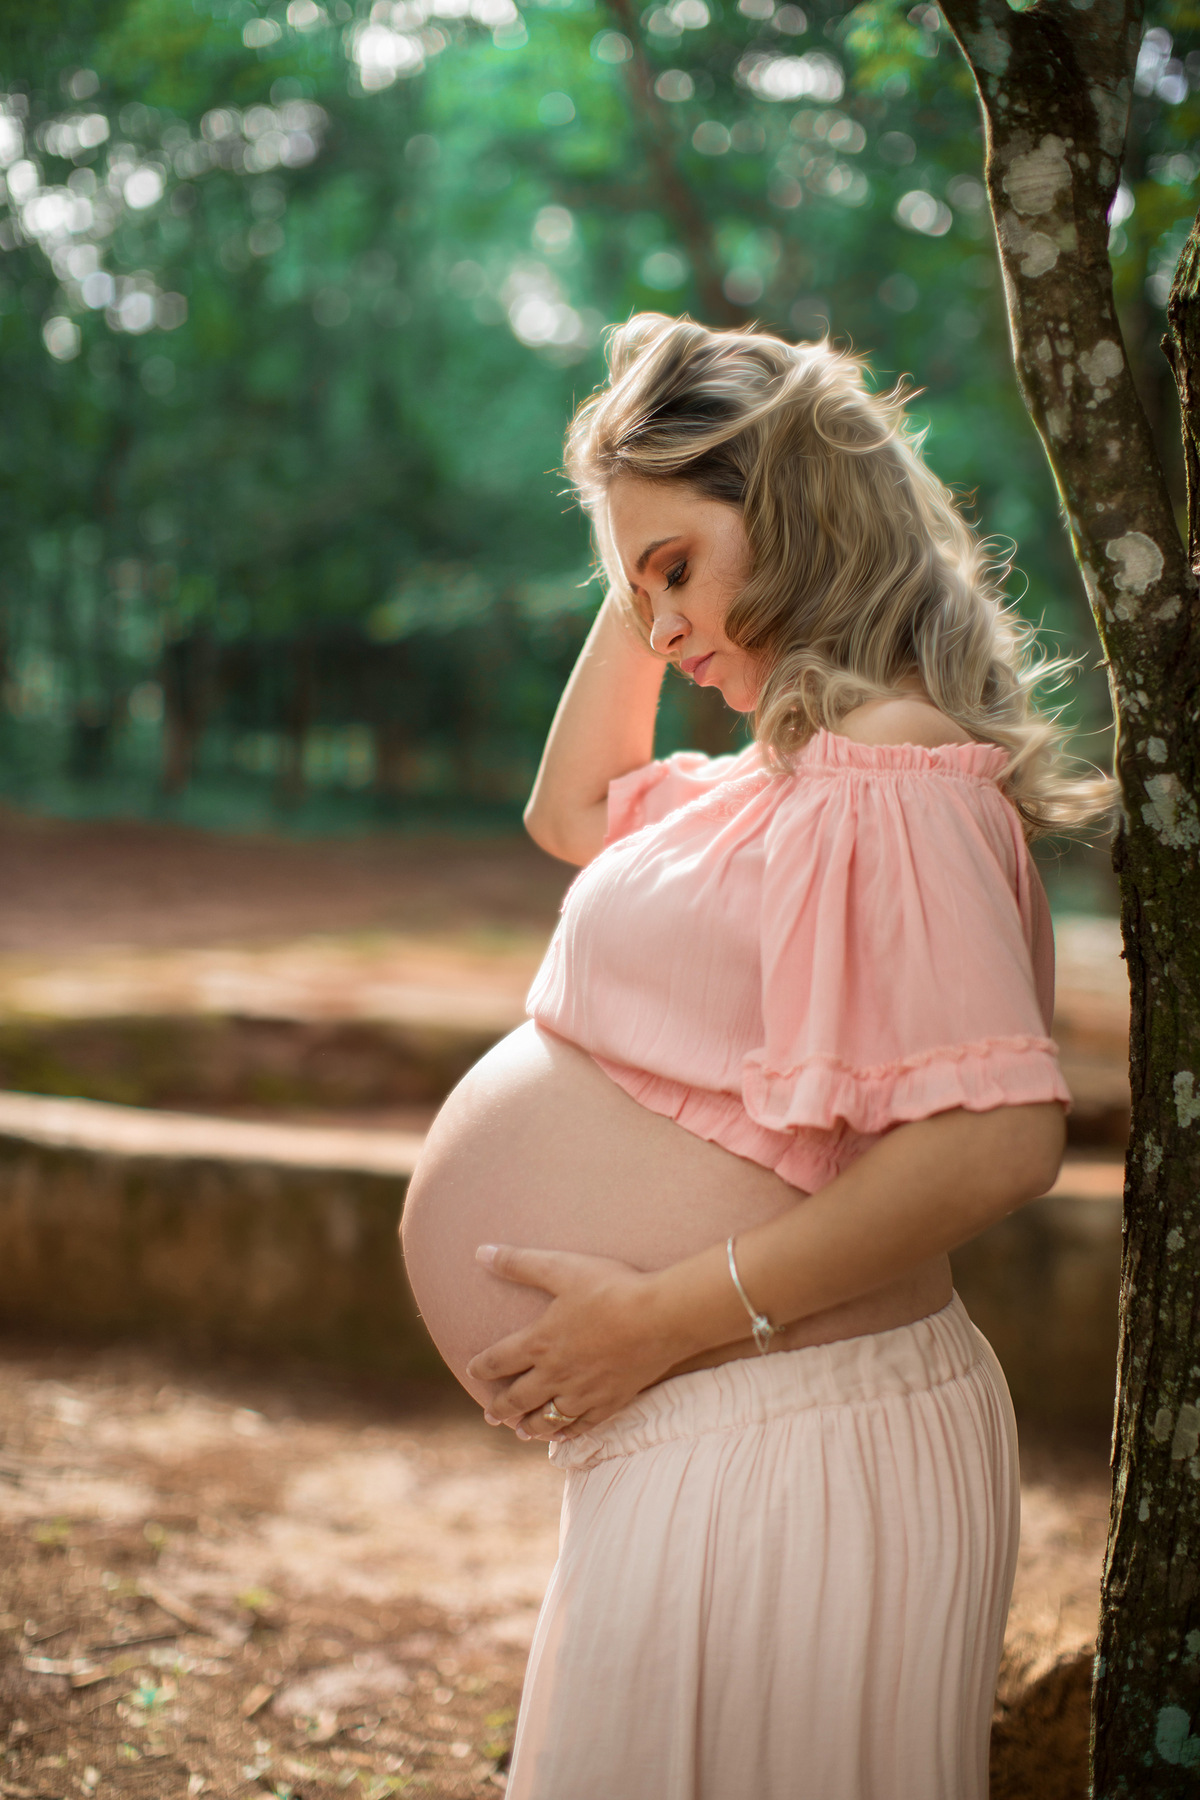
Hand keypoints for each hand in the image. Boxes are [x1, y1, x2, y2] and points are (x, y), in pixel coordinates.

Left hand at [465, 1244, 681, 1441]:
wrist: (659, 1317)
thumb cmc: (611, 1289)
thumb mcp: (561, 1268)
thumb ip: (519, 1263)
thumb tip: (480, 1252)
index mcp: (540, 1343)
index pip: (498, 1361)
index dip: (482, 1367)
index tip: (472, 1370)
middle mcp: (556, 1374)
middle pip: (518, 1398)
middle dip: (500, 1407)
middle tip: (489, 1415)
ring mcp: (583, 1392)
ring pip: (547, 1419)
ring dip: (529, 1425)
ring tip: (520, 1431)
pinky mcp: (610, 1402)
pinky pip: (582, 1425)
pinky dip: (567, 1432)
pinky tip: (563, 1434)